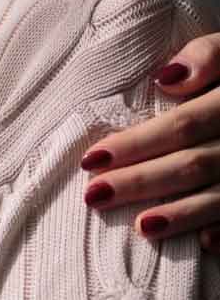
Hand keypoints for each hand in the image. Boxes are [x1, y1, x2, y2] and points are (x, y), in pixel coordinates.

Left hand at [80, 33, 219, 251]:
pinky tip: (205, 244)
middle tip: (95, 196)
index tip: (91, 159)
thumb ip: (206, 55)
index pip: (182, 125)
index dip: (137, 143)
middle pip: (194, 164)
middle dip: (142, 182)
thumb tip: (166, 78)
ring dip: (182, 215)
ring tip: (141, 226)